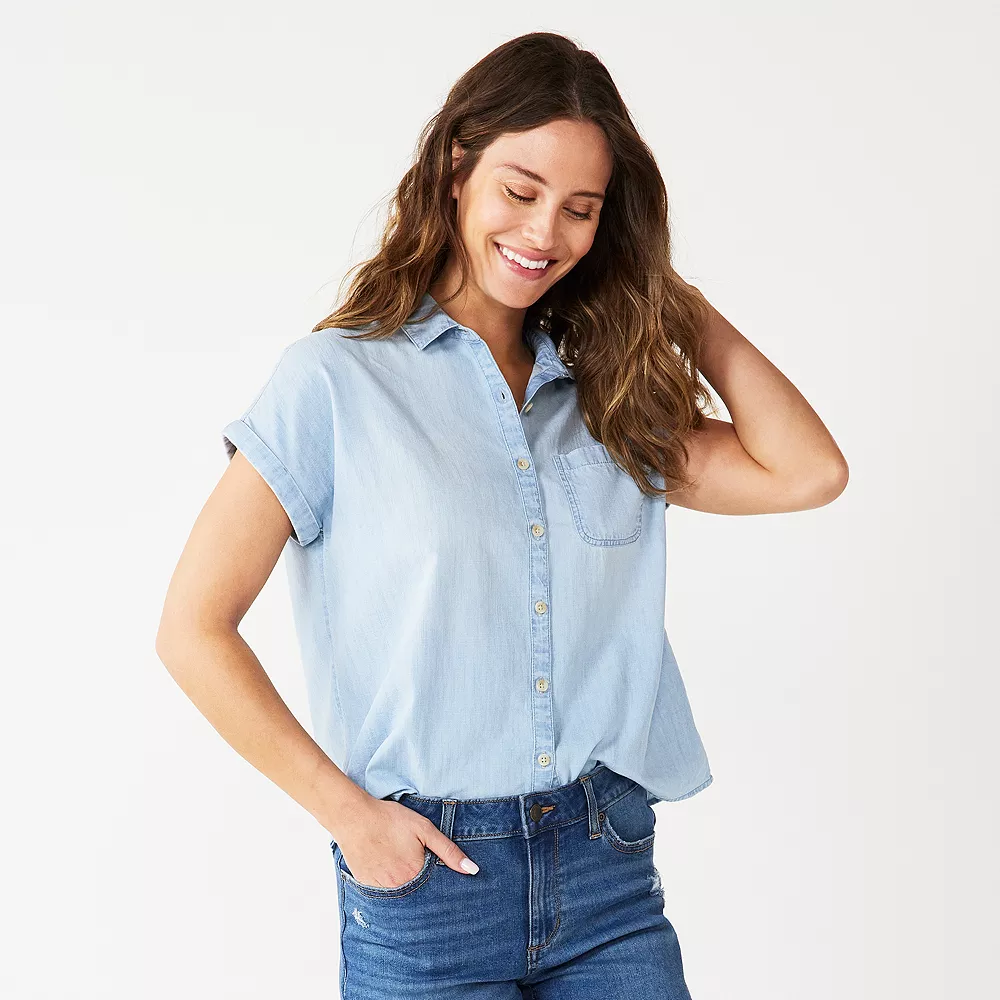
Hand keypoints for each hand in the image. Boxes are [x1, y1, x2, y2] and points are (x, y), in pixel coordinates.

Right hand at [334, 796, 478, 887]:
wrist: (354, 818)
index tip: (439, 874)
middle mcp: (400, 888)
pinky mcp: (367, 888)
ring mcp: (382, 891)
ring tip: (401, 866)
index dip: (440, 883)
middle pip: (419, 895)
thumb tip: (472, 870)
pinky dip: (389, 886)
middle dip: (424, 887)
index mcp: (417, 875)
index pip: (437, 889)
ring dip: (407, 887)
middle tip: (415, 864)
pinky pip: (383, 895)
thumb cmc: (390, 820)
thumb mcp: (424, 830)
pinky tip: (387, 868)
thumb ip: (449, 851)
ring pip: (402, 896)